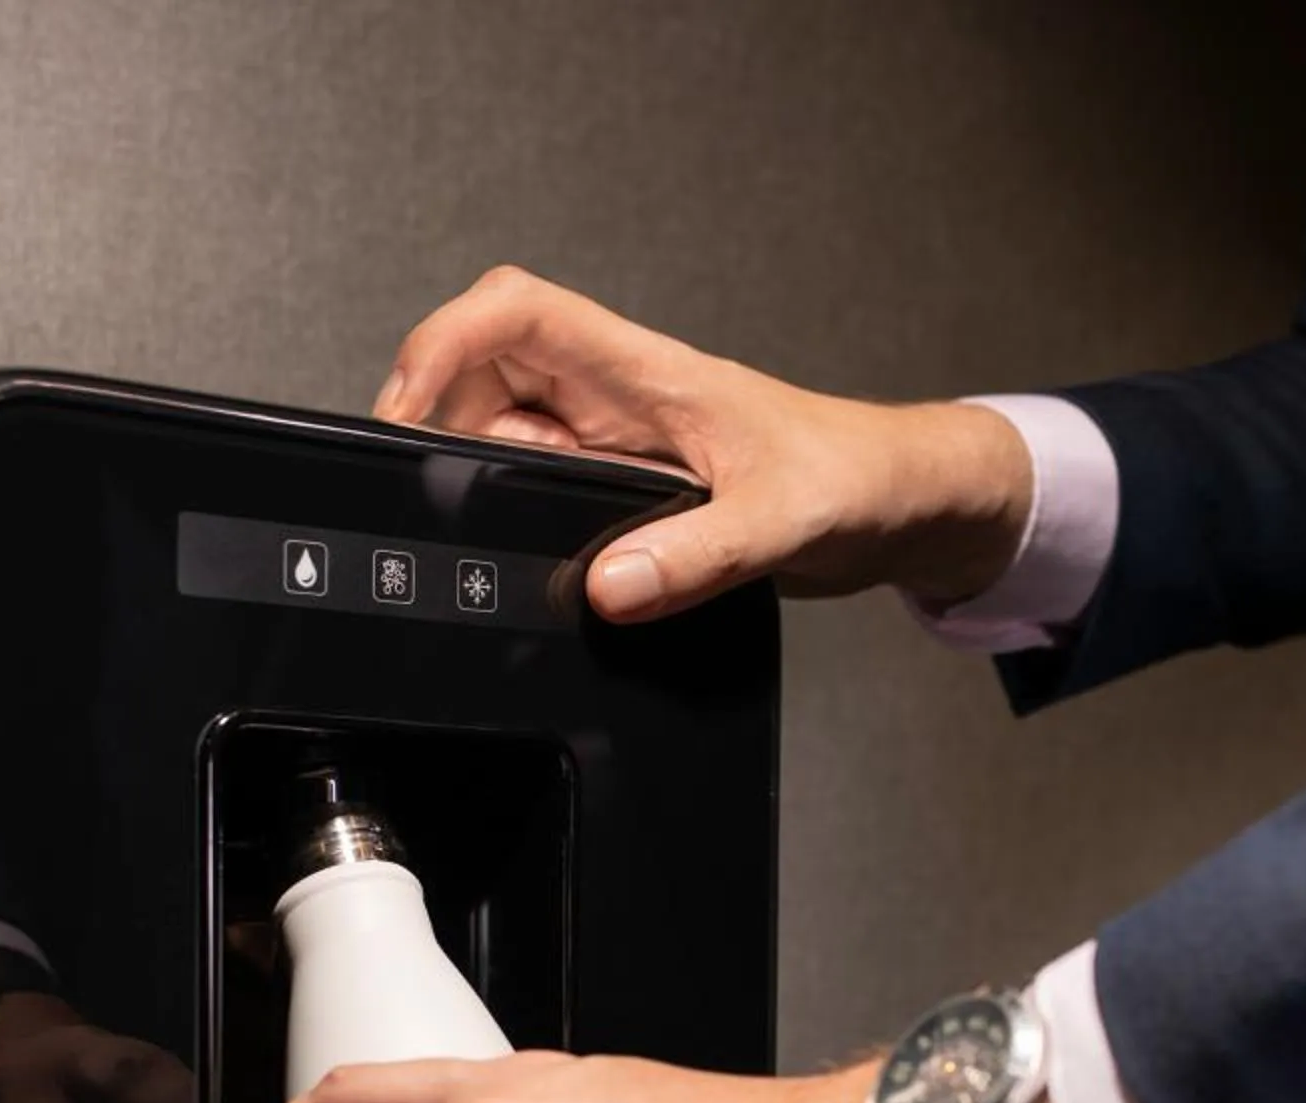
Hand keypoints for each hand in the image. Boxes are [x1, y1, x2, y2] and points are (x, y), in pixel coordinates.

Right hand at [373, 265, 1035, 619]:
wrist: (898, 503)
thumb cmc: (855, 478)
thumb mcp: (783, 523)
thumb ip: (697, 558)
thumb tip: (611, 586)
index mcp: (646, 372)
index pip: (516, 313)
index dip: (443, 345)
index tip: (406, 411)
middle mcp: (617, 398)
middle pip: (481, 375)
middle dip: (442, 431)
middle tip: (437, 506)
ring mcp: (614, 442)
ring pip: (501, 434)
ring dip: (483, 481)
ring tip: (503, 540)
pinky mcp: (624, 488)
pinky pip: (540, 487)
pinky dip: (522, 518)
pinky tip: (546, 562)